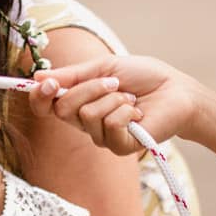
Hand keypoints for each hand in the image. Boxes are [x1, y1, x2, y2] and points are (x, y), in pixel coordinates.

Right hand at [31, 54, 198, 154]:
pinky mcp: (119, 147)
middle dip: (88, 89)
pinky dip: (125, 112)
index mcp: (78, 102)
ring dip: (113, 99)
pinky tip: (137, 113)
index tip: (49, 83)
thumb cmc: (143, 77)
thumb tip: (38, 77)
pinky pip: (109, 126)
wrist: (177, 90)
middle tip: (113, 82)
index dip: (40, 97)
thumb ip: (72, 74)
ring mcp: (101, 137)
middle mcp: (85, 123)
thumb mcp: (104, 67)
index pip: (45, 107)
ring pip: (87, 116)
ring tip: (130, 98)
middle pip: (63, 109)